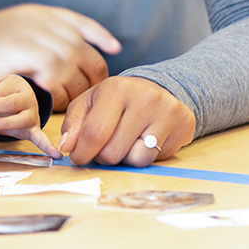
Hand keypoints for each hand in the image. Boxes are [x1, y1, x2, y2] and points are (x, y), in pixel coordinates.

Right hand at [0, 4, 118, 105]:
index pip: (79, 21)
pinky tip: (45, 88)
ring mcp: (33, 33)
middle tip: (93, 88)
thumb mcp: (16, 30)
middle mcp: (40, 20)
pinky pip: (54, 70)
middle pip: (80, 44)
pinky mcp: (27, 49)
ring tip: (64, 96)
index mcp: (39, 13)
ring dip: (71, 81)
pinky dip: (54, 82)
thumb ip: (40, 36)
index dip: (99, 34)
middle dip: (92, 68)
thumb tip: (65, 51)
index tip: (115, 47)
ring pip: (69, 59)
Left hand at [0, 75, 60, 157]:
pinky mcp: (34, 128)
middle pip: (8, 103)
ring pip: (20, 119)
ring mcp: (33, 114)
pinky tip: (55, 154)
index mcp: (17, 84)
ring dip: (4, 123)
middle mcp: (28, 98)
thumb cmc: (6, 91)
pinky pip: (42, 138)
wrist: (24, 95)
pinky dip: (48, 147)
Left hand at [60, 76, 195, 166]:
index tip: (77, 158)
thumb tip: (66, 147)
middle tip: (102, 149)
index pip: (94, 132)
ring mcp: (166, 112)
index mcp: (116, 88)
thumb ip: (73, 123)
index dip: (82, 152)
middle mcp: (144, 98)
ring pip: (135, 159)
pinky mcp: (182, 126)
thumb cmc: (117, 99)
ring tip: (122, 143)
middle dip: (101, 157)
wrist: (157, 89)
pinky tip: (140, 142)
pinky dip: (141, 157)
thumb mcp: (90, 102)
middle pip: (113, 151)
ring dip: (123, 159)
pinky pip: (154, 159)